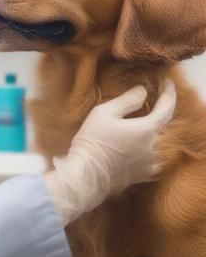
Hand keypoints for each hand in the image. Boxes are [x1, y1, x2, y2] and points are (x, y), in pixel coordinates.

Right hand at [44, 78, 175, 225]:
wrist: (87, 174)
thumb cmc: (93, 140)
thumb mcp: (105, 112)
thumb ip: (127, 100)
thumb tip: (143, 91)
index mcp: (147, 130)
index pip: (167, 108)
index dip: (169, 93)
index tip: (167, 82)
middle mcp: (155, 147)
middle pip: (165, 125)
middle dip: (161, 111)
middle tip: (155, 99)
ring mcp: (151, 163)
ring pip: (161, 142)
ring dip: (155, 131)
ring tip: (147, 122)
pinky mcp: (144, 175)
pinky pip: (155, 158)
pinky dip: (152, 148)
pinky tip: (143, 145)